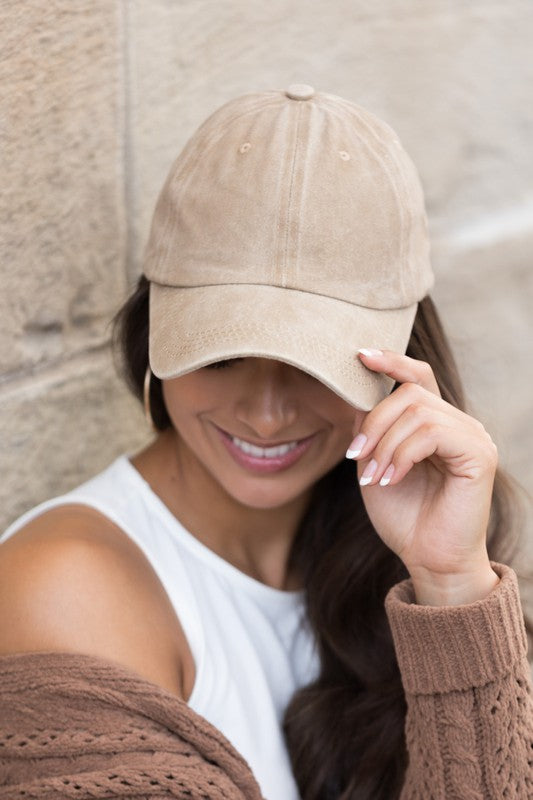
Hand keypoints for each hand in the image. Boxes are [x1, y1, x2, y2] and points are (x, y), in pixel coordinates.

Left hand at [346, 349, 499, 603]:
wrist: (427, 559)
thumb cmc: (404, 516)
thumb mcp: (375, 464)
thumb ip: (370, 429)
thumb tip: (356, 394)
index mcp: (437, 423)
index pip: (419, 376)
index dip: (391, 361)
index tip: (360, 355)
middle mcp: (459, 423)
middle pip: (409, 393)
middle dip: (374, 422)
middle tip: (355, 458)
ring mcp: (473, 436)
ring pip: (417, 412)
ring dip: (385, 444)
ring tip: (374, 476)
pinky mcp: (478, 454)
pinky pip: (432, 433)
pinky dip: (402, 454)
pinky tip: (392, 478)